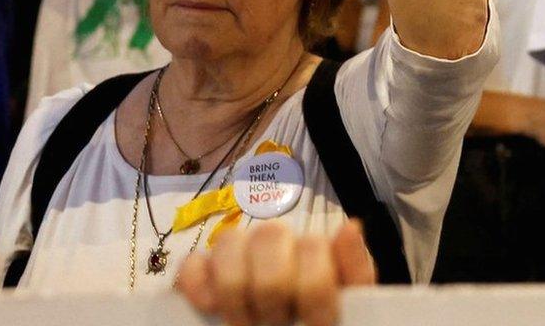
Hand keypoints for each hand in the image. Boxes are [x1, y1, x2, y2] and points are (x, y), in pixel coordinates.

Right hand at [177, 219, 375, 325]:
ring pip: (229, 242)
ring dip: (236, 293)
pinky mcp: (199, 273)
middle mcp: (274, 242)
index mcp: (313, 248)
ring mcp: (235, 254)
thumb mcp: (347, 301)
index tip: (320, 324)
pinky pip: (191, 264)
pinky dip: (198, 286)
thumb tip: (350, 227)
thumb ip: (354, 269)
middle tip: (277, 325)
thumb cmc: (318, 320)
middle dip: (273, 291)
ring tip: (246, 324)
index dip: (315, 290)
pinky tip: (211, 310)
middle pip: (269, 235)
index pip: (312, 244)